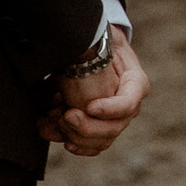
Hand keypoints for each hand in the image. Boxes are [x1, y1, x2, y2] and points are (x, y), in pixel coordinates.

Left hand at [41, 27, 149, 156]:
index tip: (89, 107)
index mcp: (135, 84)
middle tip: (65, 116)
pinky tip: (50, 131)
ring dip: (73, 136)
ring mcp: (114, 121)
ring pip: (100, 142)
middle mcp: (127, 107)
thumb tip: (78, 51)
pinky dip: (70, 143)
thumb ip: (94, 48)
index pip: (128, 103)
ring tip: (50, 121)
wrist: (93, 52)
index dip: (110, 109)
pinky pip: (89, 146)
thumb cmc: (100, 43)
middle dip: (87, 127)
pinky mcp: (98, 129)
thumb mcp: (102, 38)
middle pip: (113, 128)